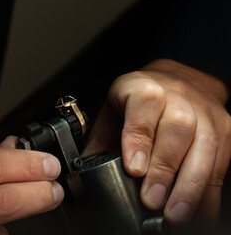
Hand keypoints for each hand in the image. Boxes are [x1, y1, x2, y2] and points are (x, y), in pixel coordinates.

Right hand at [0, 136, 63, 234]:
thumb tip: (12, 148)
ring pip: (0, 228)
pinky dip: (2, 230)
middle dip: (39, 194)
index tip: (47, 165)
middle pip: (3, 201)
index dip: (27, 165)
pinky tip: (0, 223)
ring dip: (24, 213)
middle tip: (54, 188)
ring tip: (33, 200)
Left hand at [84, 59, 230, 224]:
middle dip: (164, 169)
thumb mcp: (111, 119)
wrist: (171, 84)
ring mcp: (204, 109)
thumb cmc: (135, 106)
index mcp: (140, 86)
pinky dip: (209, 190)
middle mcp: (176, 94)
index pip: (144, 103)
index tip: (133, 169)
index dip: (139, 137)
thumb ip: (98, 149)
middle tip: (151, 200)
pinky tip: (196, 209)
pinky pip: (221, 160)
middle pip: (178, 126)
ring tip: (174, 213)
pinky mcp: (224, 127)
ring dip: (190, 185)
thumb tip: (81, 187)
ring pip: (205, 145)